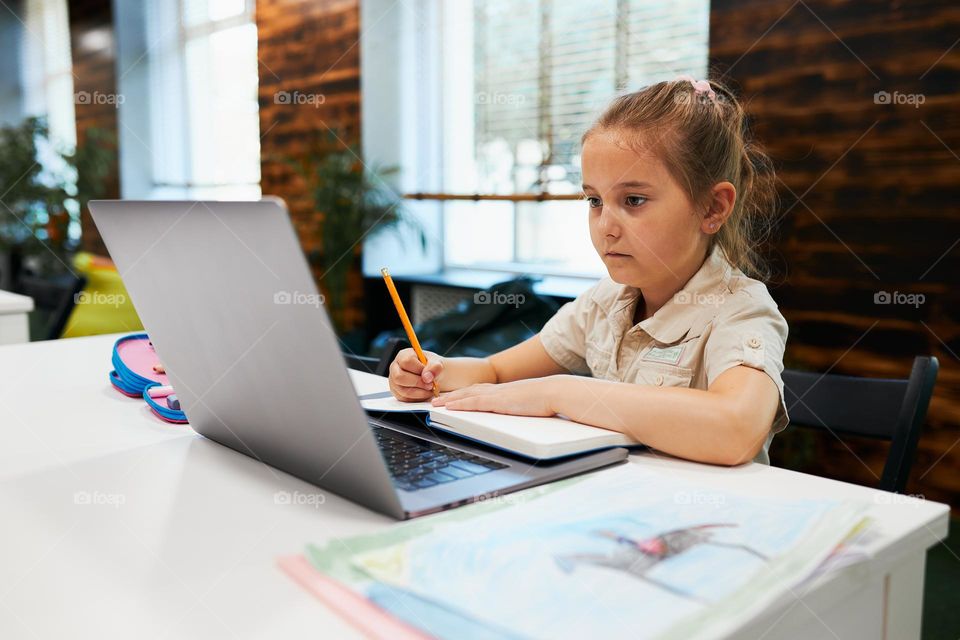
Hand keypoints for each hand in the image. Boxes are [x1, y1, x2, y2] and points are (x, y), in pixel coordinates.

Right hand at [388, 348, 442, 401]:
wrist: (432, 376)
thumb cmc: (431, 367)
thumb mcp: (437, 362)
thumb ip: (434, 367)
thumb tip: (427, 377)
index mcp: (403, 356)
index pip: (406, 361)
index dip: (419, 369)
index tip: (429, 374)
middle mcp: (395, 368)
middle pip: (400, 377)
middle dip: (418, 383)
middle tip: (431, 384)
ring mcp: (394, 381)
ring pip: (403, 390)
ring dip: (420, 392)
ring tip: (430, 390)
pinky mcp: (397, 393)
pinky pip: (405, 399)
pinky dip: (418, 398)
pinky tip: (425, 393)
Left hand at [430, 377, 562, 416]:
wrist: (555, 392)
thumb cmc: (548, 399)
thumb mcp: (531, 402)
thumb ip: (522, 406)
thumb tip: (523, 412)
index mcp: (506, 391)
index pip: (480, 390)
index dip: (465, 393)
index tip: (455, 396)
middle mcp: (498, 390)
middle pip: (469, 391)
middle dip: (452, 396)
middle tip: (437, 399)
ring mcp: (497, 395)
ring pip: (467, 395)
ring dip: (450, 399)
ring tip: (436, 403)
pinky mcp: (498, 401)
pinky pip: (473, 402)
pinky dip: (459, 404)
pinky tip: (449, 407)